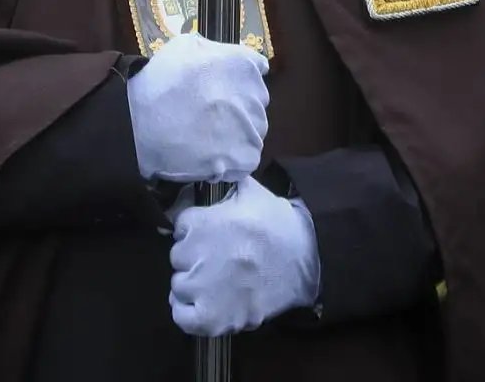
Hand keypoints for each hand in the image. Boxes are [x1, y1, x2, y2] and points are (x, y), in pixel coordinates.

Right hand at [126, 33, 268, 183]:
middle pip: (256, 102)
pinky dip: (233, 158)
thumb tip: (225, 58)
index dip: (237, 79)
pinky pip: (247, 157)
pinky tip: (211, 153)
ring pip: (253, 130)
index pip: (257, 69)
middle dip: (238, 106)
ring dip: (236, 132)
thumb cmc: (160, 82)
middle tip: (209, 112)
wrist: (141, 124)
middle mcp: (256, 95)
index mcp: (244, 64)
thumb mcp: (184, 46)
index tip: (221, 87)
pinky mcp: (246, 157)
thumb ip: (214, 49)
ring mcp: (253, 128)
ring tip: (207, 135)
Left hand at [169, 176, 319, 336]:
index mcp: (203, 222)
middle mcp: (198, 254)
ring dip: (194, 285)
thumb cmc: (278, 224)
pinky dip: (188, 314)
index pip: (180, 227)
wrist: (307, 258)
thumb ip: (225, 181)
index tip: (212, 235)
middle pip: (177, 257)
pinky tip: (203, 305)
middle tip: (219, 259)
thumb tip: (209, 167)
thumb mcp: (249, 192)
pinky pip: (183, 317)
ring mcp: (204, 288)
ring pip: (179, 286)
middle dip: (194, 257)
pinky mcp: (214, 317)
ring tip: (217, 282)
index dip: (196, 231)